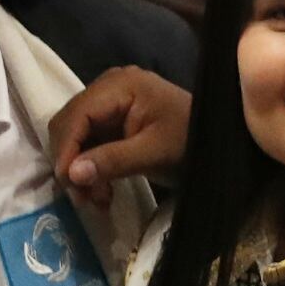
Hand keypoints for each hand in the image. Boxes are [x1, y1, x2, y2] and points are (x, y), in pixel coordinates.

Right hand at [52, 66, 192, 209]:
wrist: (219, 139)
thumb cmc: (191, 140)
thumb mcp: (155, 153)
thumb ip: (113, 160)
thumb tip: (71, 173)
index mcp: (120, 85)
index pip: (77, 115)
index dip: (65, 149)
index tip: (67, 183)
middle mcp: (108, 87)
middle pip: (70, 124)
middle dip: (71, 163)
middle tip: (83, 198)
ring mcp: (110, 102)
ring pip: (76, 137)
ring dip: (80, 170)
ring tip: (98, 200)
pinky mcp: (113, 120)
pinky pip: (89, 143)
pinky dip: (91, 168)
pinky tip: (103, 192)